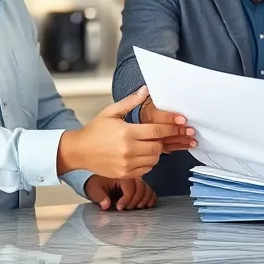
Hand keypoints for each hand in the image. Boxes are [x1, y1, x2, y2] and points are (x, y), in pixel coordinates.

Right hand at [57, 87, 192, 178]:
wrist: (79, 151)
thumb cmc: (95, 130)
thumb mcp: (112, 112)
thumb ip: (131, 102)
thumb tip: (145, 90)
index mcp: (127, 132)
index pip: (157, 129)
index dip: (173, 125)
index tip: (184, 123)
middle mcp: (128, 150)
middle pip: (159, 145)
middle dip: (165, 139)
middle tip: (167, 133)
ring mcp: (127, 164)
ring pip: (155, 158)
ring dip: (157, 150)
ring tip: (151, 143)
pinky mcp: (125, 174)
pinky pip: (147, 169)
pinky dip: (150, 161)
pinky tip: (144, 154)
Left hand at [82, 175, 156, 211]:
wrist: (98, 180)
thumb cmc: (96, 184)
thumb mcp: (94, 189)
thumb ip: (100, 197)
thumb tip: (106, 205)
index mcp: (120, 175)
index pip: (130, 187)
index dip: (127, 199)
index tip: (120, 207)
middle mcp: (131, 176)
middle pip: (141, 187)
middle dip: (135, 200)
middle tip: (127, 208)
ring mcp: (136, 180)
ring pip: (147, 189)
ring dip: (144, 200)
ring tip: (137, 207)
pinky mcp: (139, 185)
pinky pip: (150, 190)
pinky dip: (151, 198)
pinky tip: (146, 205)